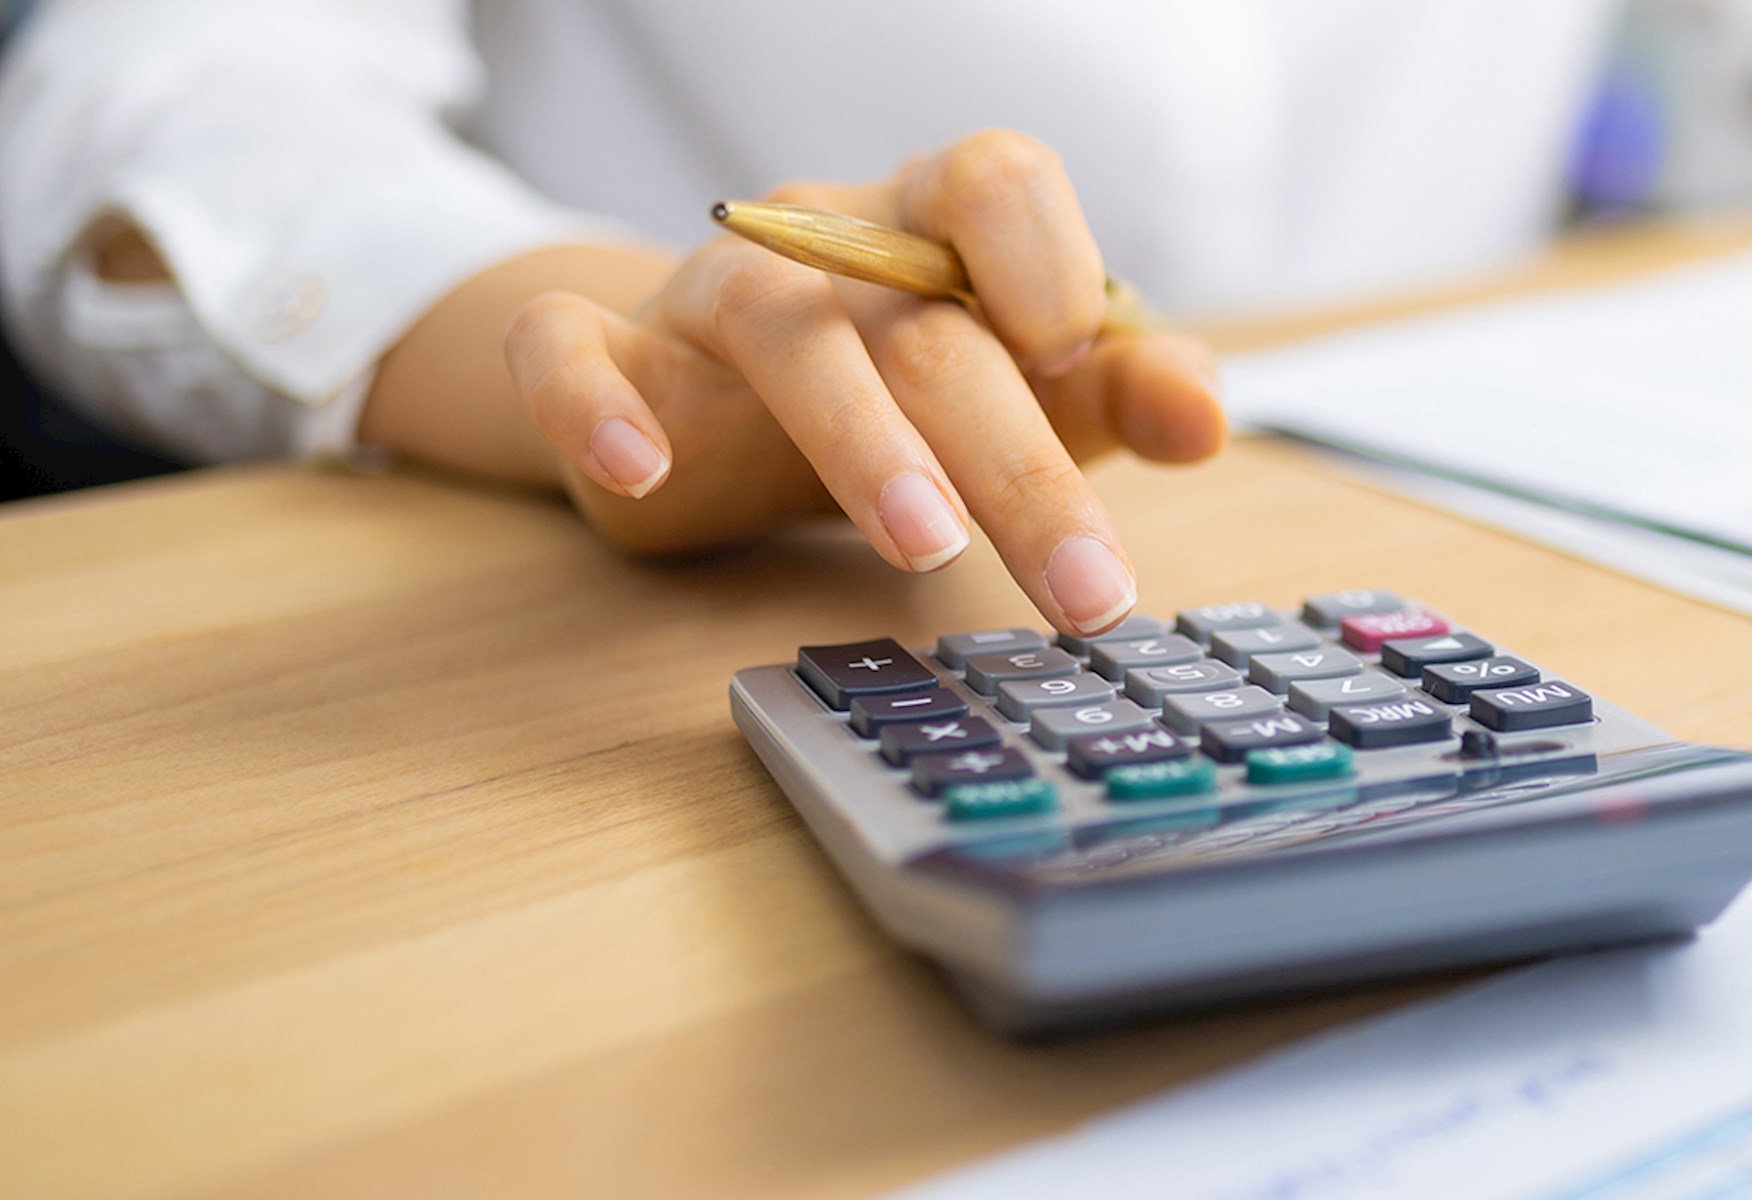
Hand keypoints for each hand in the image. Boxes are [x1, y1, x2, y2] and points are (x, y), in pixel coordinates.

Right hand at [502, 130, 1223, 635]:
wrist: (701, 405)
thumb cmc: (885, 391)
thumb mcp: (1013, 393)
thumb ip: (1111, 392)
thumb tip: (1203, 413)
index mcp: (929, 224)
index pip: (994, 179)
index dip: (1046, 255)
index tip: (1074, 358)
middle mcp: (821, 240)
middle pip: (920, 320)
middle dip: (1011, 455)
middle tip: (1078, 583)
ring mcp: (707, 294)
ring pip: (780, 333)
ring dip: (859, 438)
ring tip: (924, 544)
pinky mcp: (607, 357)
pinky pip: (568, 352)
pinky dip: (594, 404)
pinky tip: (638, 471)